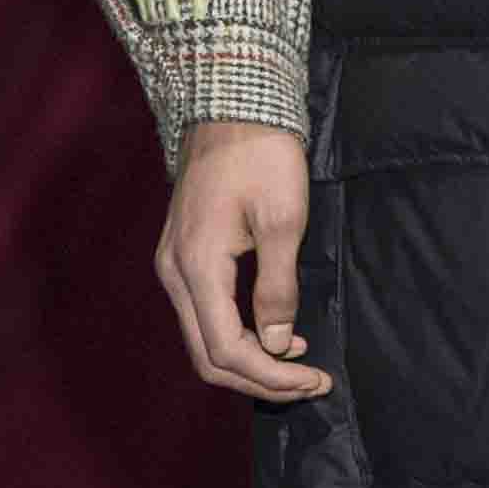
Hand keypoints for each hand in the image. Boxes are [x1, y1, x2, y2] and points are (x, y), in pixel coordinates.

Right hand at [156, 122, 333, 402]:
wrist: (231, 105)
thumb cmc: (262, 156)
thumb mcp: (284, 222)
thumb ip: (278, 288)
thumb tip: (278, 342)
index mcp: (197, 268)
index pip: (227, 350)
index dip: (271, 376)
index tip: (314, 380)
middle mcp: (175, 274)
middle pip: (208, 356)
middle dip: (260, 379)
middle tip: (309, 382)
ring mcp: (174, 264)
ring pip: (203, 338)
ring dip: (249, 361)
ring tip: (298, 363)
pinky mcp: (183, 256)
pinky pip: (203, 314)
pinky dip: (237, 335)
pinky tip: (274, 333)